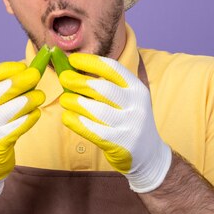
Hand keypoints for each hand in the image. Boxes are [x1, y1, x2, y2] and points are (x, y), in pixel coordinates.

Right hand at [0, 62, 44, 196]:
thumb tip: (26, 70)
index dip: (3, 69)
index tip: (21, 66)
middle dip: (18, 81)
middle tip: (35, 75)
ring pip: (7, 110)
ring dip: (27, 100)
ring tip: (40, 95)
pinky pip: (15, 128)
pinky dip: (28, 119)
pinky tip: (36, 113)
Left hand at [58, 53, 171, 192]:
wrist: (149, 154)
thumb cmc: (128, 121)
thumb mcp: (126, 100)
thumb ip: (106, 86)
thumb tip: (72, 70)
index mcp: (137, 89)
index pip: (113, 69)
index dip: (91, 62)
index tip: (73, 59)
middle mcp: (136, 105)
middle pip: (103, 88)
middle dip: (80, 81)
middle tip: (63, 78)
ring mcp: (129, 125)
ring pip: (97, 110)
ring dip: (76, 102)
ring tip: (64, 99)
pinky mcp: (119, 143)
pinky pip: (93, 130)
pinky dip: (77, 122)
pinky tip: (67, 117)